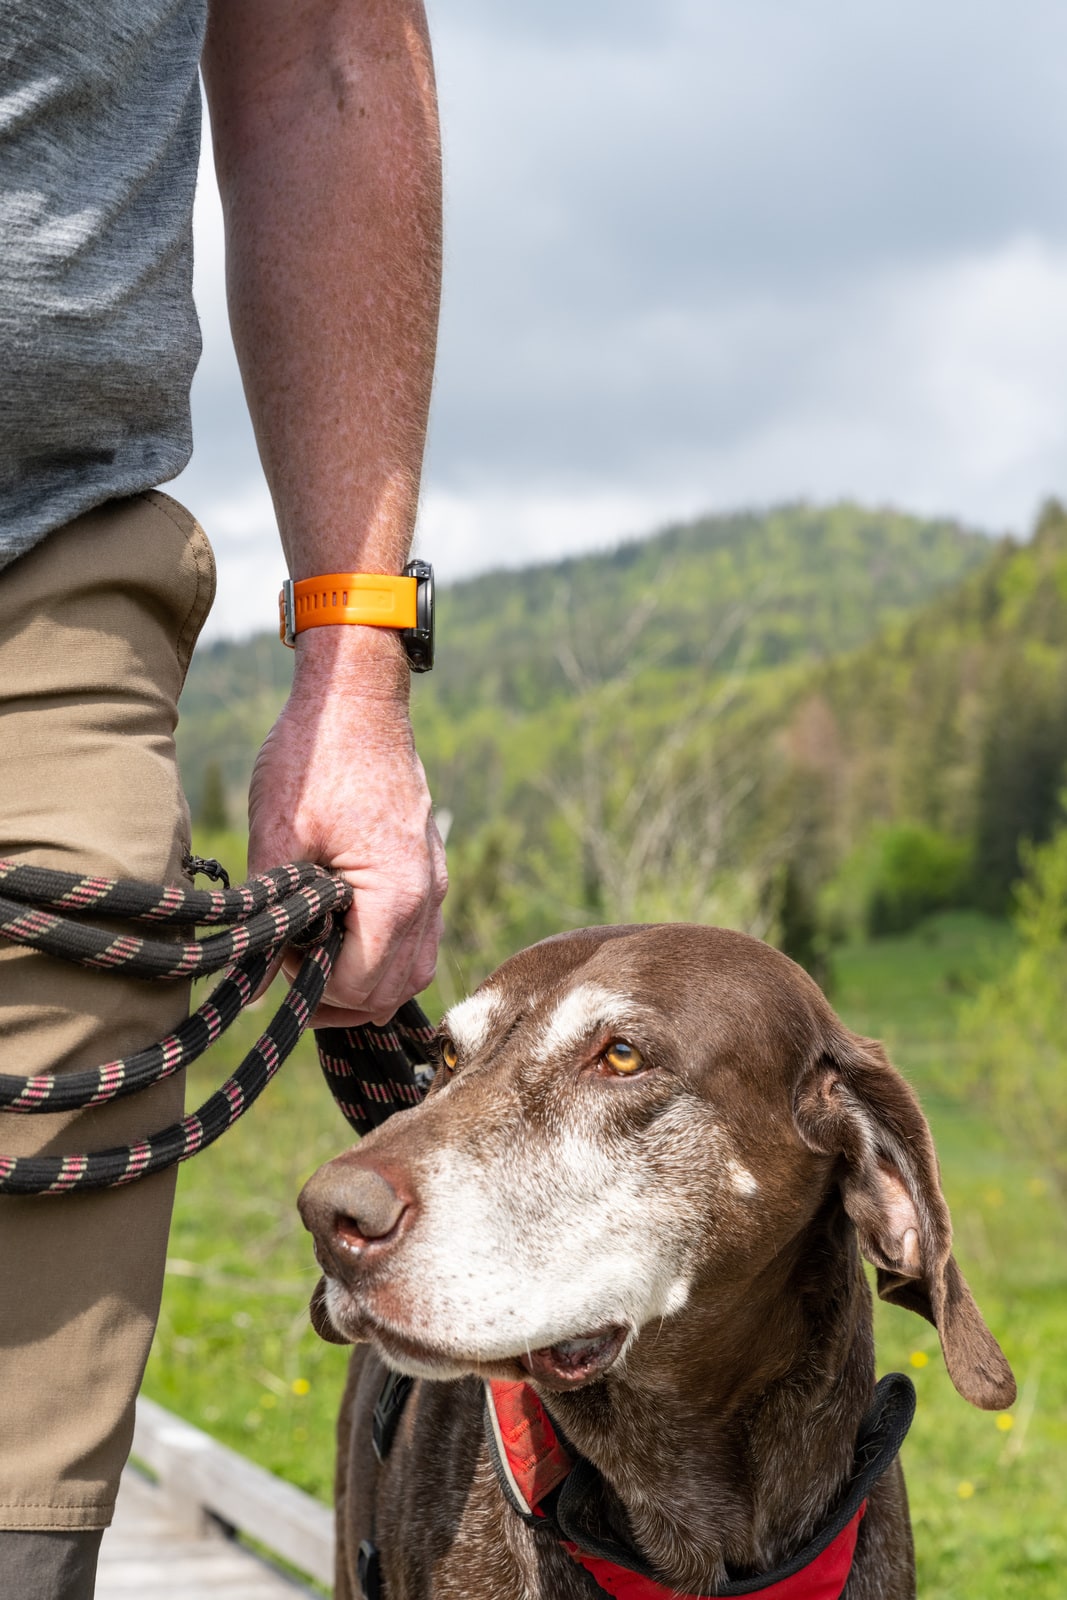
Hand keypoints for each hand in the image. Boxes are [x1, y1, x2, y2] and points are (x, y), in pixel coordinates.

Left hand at [247, 628, 446, 1026]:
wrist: (358, 699)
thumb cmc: (315, 758)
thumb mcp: (276, 835)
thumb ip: (272, 912)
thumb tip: (259, 972)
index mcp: (395, 893)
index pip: (362, 984)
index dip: (312, 987)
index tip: (276, 958)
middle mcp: (427, 895)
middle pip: (395, 990)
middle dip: (340, 998)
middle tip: (289, 971)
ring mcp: (434, 881)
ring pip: (413, 969)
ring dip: (366, 980)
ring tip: (314, 960)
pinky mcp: (428, 868)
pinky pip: (417, 936)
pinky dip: (383, 952)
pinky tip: (339, 932)